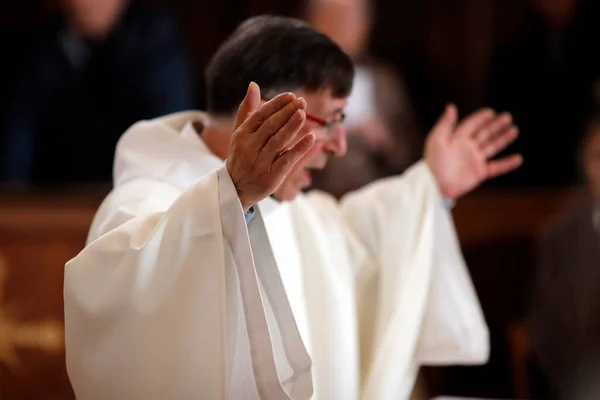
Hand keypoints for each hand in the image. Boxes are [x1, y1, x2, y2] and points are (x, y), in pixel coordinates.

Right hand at [227, 82, 314, 210]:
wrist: (236, 189)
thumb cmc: (241, 156)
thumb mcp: (240, 133)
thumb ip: (247, 109)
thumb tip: (253, 84)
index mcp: (242, 134)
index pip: (261, 115)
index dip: (276, 104)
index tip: (291, 96)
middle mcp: (250, 147)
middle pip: (271, 126)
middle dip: (287, 112)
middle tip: (302, 102)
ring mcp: (261, 162)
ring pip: (279, 141)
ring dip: (292, 126)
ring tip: (303, 113)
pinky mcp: (272, 176)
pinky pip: (288, 159)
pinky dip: (300, 148)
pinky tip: (310, 137)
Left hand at [424, 104, 522, 199]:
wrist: (435, 185)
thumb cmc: (433, 162)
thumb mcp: (436, 140)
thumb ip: (445, 123)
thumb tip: (451, 106)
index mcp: (457, 139)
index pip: (471, 125)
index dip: (480, 118)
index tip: (490, 111)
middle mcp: (467, 148)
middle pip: (484, 133)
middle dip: (496, 125)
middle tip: (507, 116)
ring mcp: (474, 160)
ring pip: (492, 147)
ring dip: (503, 139)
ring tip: (514, 130)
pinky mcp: (479, 173)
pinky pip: (496, 167)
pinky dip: (507, 163)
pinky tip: (519, 158)